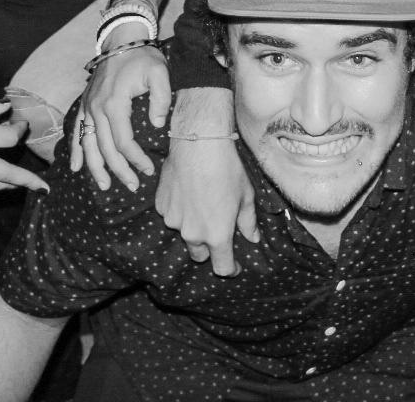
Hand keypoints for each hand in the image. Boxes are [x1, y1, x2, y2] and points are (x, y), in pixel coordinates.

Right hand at [70, 34, 170, 192]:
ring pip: (88, 144)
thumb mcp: (159, 73)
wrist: (122, 39)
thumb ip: (161, 99)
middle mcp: (97, 108)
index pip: (124, 142)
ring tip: (105, 186)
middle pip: (106, 149)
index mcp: (114, 103)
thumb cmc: (142, 57)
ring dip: (95, 168)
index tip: (150, 170)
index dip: (136, 159)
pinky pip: (77, 131)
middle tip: (134, 186)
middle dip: (119, 170)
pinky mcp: (85, 104)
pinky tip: (76, 168)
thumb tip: (158, 126)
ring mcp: (88, 107)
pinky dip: (76, 150)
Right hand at [154, 90, 257, 275]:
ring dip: (193, 226)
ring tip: (202, 202)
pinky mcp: (161, 206)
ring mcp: (173, 220)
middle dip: (209, 248)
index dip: (230, 269)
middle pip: (199, 255)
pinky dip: (180, 210)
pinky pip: (172, 215)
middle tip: (217, 229)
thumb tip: (253, 238)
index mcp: (216, 235)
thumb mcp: (245, 197)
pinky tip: (188, 191)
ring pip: (184, 233)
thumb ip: (248, 223)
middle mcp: (192, 233)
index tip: (234, 266)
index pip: (222, 268)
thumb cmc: (227, 170)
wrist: (199, 144)